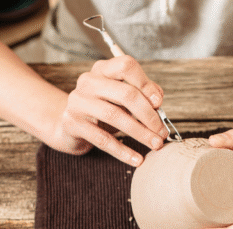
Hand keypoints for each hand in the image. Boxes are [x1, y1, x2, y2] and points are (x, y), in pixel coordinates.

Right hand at [54, 55, 168, 166]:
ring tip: (155, 144)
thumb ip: (142, 93)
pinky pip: (102, 139)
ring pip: (115, 116)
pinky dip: (122, 151)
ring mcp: (78, 102)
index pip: (126, 66)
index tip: (159, 103)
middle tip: (162, 132)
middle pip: (125, 93)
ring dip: (140, 133)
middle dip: (149, 115)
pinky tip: (137, 159)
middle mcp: (88, 82)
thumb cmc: (102, 109)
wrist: (70, 126)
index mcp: (102, 69)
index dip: (145, 84)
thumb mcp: (122, 98)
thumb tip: (158, 100)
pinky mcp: (72, 123)